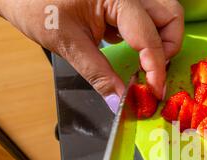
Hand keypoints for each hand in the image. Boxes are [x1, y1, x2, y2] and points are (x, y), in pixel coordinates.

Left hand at [0, 0, 183, 101]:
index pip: (149, 36)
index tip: (155, 93)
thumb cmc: (36, 7)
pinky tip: (129, 47)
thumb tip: (121, 103)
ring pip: (165, 13)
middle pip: (170, 16)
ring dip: (162, 40)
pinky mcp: (123, 0)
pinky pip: (149, 16)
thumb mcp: (69, 45)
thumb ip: (100, 75)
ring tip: (144, 60)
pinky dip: (148, 35)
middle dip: (168, 47)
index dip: (156, 68)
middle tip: (152, 70)